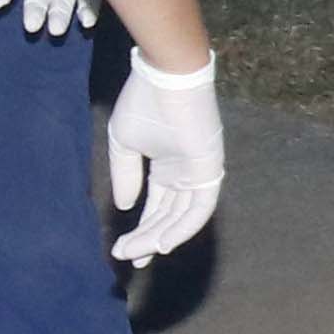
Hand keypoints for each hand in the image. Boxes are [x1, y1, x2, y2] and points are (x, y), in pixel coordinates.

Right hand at [104, 55, 223, 267]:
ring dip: (160, 237)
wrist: (166, 75)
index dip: (142, 231)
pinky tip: (163, 243)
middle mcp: (185, 174)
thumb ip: (124, 176)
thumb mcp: (123, 143)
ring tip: (137, 252)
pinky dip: (183, 227)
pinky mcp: (210, 168)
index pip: (157, 208)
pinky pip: (199, 208)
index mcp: (167, 168)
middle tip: (126, 258)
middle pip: (168, 217)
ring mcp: (199, 172)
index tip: (124, 251)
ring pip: (182, 217)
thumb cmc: (143, 102)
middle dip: (147, 240)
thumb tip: (124, 207)